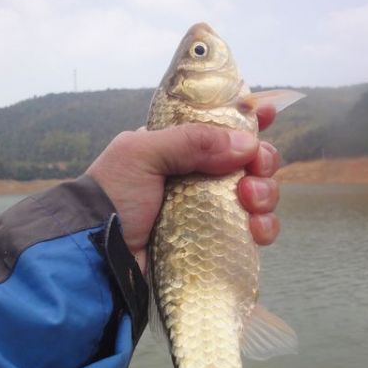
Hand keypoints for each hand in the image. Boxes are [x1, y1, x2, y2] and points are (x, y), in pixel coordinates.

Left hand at [86, 107, 279, 270]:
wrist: (98, 254)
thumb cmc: (113, 196)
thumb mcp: (142, 154)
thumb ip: (190, 141)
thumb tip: (246, 144)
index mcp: (179, 147)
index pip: (220, 125)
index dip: (248, 117)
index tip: (270, 113)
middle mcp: (199, 175)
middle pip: (249, 159)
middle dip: (262, 161)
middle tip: (254, 171)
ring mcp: (209, 209)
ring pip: (258, 193)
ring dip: (266, 194)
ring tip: (250, 202)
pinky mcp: (216, 240)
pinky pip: (254, 230)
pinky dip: (265, 228)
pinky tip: (257, 231)